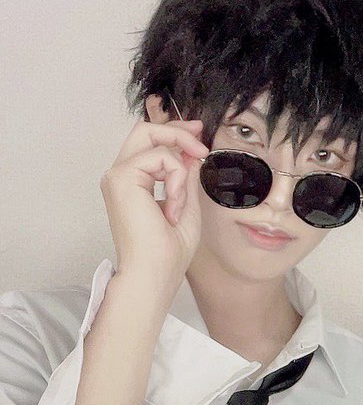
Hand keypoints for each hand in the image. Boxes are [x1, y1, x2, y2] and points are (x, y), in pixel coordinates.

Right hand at [100, 115, 208, 297]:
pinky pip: (160, 157)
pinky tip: (174, 204)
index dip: (174, 133)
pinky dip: (176, 178)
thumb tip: (191, 154)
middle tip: (201, 142)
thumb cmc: (168, 253)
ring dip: (180, 168)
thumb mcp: (186, 206)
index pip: (148, 143)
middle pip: (144, 130)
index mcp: (133, 183)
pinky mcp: (121, 177)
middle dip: (177, 131)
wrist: (154, 273)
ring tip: (181, 201)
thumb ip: (186, 178)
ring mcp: (118, 175)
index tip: (199, 136)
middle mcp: (121, 176)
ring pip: (152, 138)